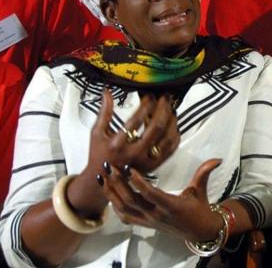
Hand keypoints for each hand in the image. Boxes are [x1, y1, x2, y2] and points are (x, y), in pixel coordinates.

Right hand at [68, 90, 179, 215]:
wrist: (105, 179)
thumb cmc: (99, 154)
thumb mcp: (97, 133)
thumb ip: (104, 112)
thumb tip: (107, 92)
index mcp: (117, 144)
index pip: (136, 120)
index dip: (145, 105)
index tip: (149, 96)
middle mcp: (133, 154)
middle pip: (156, 128)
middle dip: (162, 109)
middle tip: (164, 98)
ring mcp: (146, 161)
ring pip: (166, 138)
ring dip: (171, 120)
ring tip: (170, 109)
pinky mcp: (154, 166)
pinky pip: (171, 149)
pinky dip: (174, 135)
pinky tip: (173, 125)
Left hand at [101, 159, 223, 241]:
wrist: (199, 231)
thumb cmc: (200, 208)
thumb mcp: (201, 189)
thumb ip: (205, 172)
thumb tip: (217, 159)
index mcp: (171, 205)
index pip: (150, 194)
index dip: (138, 182)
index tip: (128, 168)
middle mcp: (157, 215)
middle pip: (131, 200)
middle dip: (118, 183)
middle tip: (110, 166)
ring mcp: (149, 221)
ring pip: (124, 209)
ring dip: (111, 193)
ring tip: (103, 177)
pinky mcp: (145, 224)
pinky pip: (125, 216)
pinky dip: (114, 205)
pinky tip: (109, 192)